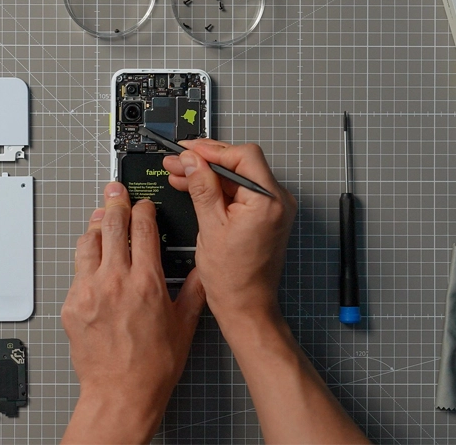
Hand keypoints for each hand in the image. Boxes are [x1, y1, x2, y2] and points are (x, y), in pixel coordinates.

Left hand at [61, 182, 205, 443]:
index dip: (143, 209)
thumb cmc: (153, 366)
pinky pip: (76, 270)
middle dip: (114, 202)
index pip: (142, 227)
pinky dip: (86, 258)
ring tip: (100, 217)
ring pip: (87, 242)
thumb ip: (193, 290)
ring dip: (95, 225)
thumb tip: (201, 269)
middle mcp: (115, 281)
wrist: (121, 394)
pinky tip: (92, 257)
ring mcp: (89, 291)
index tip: (144, 204)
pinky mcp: (72, 305)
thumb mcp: (185, 324)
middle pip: (110, 225)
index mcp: (146, 282)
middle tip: (115, 190)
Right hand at [162, 140, 295, 325]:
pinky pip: (241, 192)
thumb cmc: (233, 278)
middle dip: (206, 161)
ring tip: (179, 173)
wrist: (246, 305)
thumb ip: (202, 188)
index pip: (243, 156)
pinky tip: (194, 187)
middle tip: (177, 161)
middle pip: (241, 163)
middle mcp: (278, 201)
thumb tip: (192, 162)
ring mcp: (274, 208)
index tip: (188, 151)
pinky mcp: (265, 215)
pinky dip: (218, 189)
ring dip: (209, 174)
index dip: (212, 150)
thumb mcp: (210, 226)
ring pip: (239, 177)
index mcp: (268, 201)